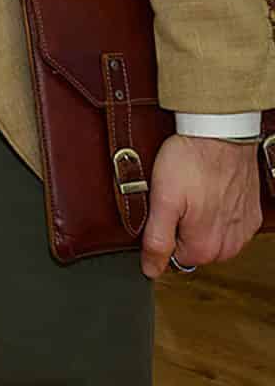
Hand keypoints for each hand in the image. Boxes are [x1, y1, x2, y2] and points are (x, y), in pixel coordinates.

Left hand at [140, 134, 263, 278]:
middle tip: (175, 197)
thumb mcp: (162, 199)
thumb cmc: (189, 161)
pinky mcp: (251, 211)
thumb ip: (156, 239)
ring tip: (192, 191)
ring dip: (201, 220)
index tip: (160, 210)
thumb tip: (151, 271)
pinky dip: (219, 210)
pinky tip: (209, 190)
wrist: (220, 132)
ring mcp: (243, 228)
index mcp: (205, 247)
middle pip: (195, 248)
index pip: (175, 257)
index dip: (163, 232)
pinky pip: (231, 222)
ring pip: (214, 236)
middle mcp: (230, 245)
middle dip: (182, 227)